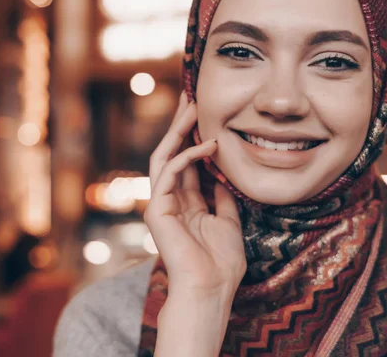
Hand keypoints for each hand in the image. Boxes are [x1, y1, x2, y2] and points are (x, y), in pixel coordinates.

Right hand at [144, 92, 246, 298]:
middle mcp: (170, 200)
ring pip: (164, 156)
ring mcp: (161, 204)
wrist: (211, 289)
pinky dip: (188, 155)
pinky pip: (170, 172)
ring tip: (193, 105)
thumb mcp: (229, 222)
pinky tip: (209, 144)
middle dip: (181, 125)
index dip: (195, 138)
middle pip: (172, 153)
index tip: (207, 115)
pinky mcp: (157, 208)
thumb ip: (223, 197)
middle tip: (191, 97)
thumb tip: (224, 176)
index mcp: (186, 204)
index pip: (188, 163)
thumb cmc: (221, 263)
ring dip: (179, 130)